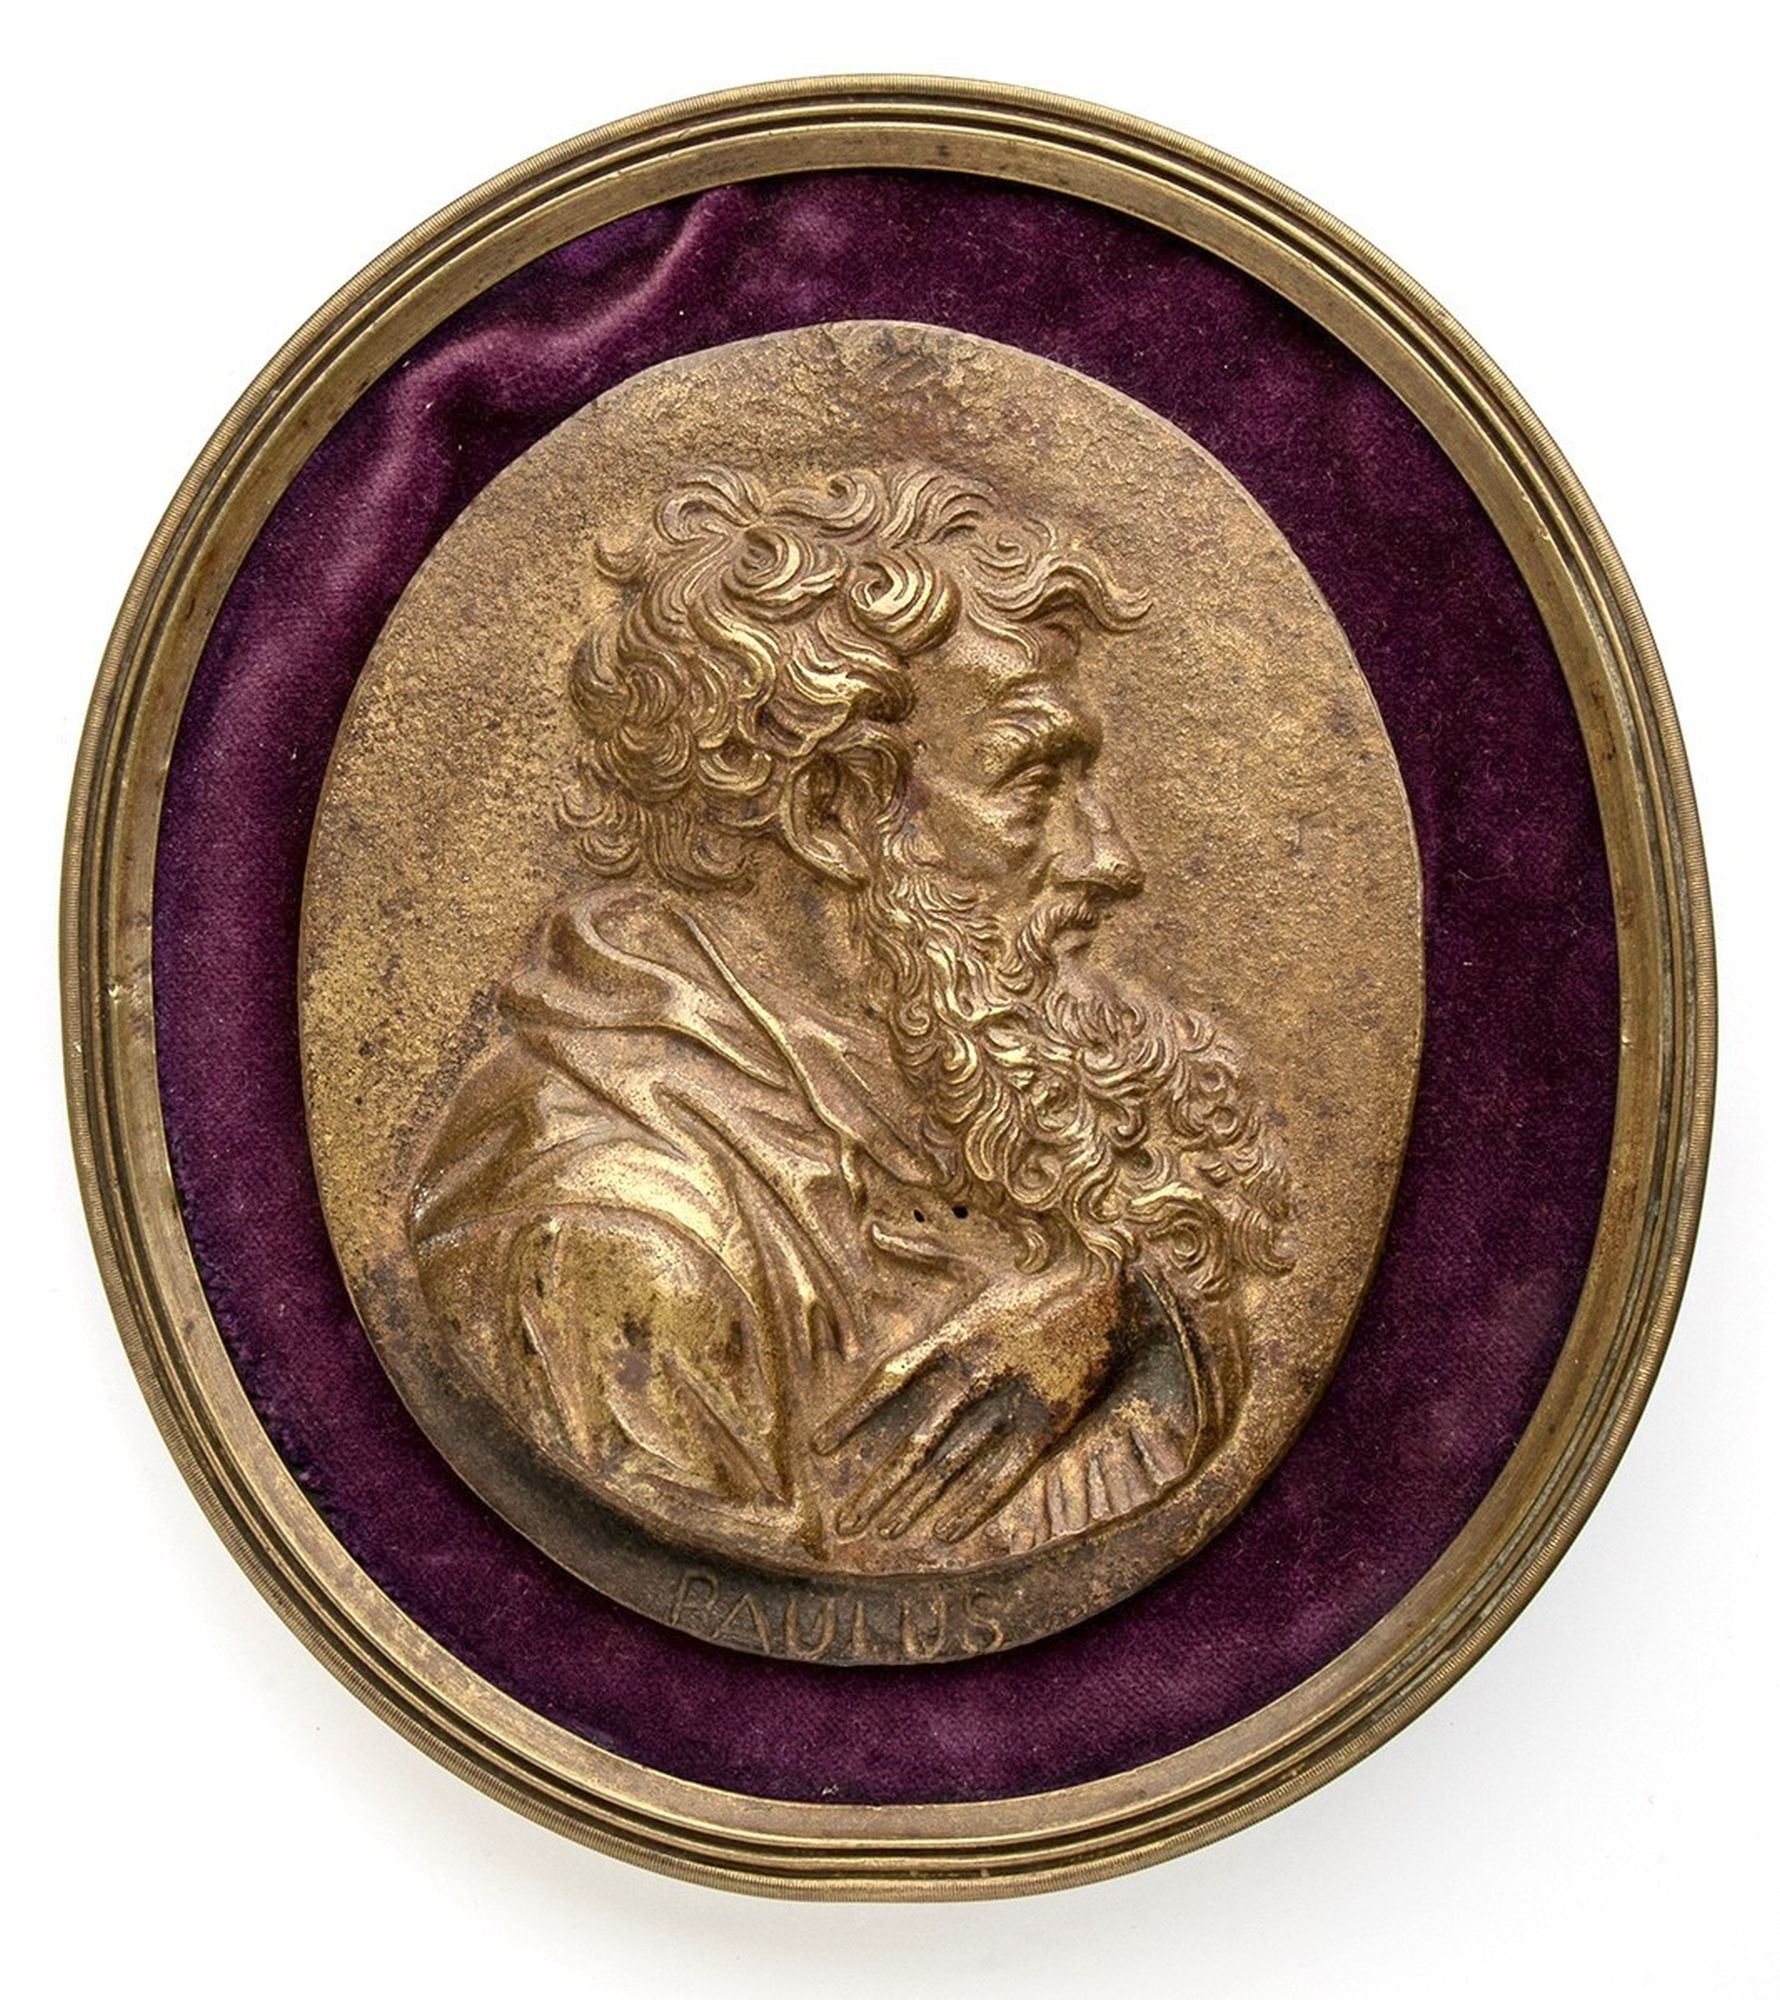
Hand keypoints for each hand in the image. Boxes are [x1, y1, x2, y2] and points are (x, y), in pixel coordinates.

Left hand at [812, 1250, 1122, 1545]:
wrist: (1109, 1291)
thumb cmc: (1036, 1278)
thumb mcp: (978, 1258)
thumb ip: (923, 1247)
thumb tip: (875, 1228)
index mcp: (954, 1336)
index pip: (890, 1382)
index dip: (854, 1417)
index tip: (821, 1447)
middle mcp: (976, 1375)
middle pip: (916, 1440)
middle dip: (879, 1484)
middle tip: (845, 1522)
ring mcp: (1011, 1403)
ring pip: (953, 1464)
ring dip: (916, 1502)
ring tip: (884, 1532)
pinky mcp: (1046, 1425)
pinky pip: (1003, 1474)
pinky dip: (974, 1504)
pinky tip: (945, 1531)